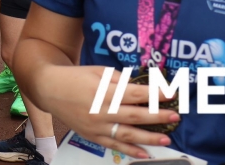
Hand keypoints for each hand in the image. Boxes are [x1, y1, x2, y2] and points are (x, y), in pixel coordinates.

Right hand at [32, 65, 178, 158]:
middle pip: (134, 116)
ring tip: (167, 140)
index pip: (134, 94)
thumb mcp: (98, 72)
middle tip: (175, 117)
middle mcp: (101, 111)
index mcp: (104, 92)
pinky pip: (113, 145)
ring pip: (126, 135)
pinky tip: (144, 154)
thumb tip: (141, 86)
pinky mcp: (92, 136)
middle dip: (157, 117)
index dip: (154, 94)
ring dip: (148, 138)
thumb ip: (120, 80)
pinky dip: (129, 150)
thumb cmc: (76, 77)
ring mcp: (96, 126)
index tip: (171, 94)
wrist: (49, 89)